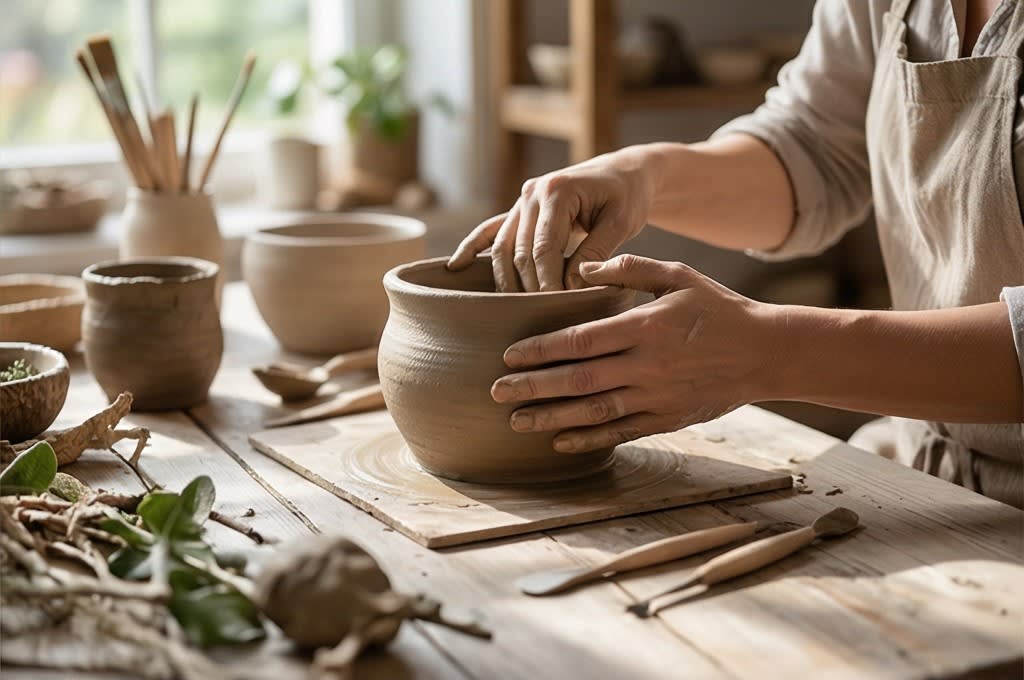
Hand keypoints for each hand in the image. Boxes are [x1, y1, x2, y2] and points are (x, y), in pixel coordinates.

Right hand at [446, 148, 654, 291]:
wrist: (623, 174)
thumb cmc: (627, 198)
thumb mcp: (621, 223)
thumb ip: (596, 253)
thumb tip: (571, 288)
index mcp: (556, 191)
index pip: (543, 247)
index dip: (548, 282)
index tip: (559, 306)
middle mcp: (531, 193)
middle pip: (520, 252)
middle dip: (530, 287)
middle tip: (543, 316)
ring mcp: (521, 202)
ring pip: (502, 248)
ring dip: (507, 281)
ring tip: (514, 311)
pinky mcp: (518, 211)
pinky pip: (489, 231)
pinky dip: (471, 248)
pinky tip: (454, 266)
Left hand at [489, 255, 777, 452]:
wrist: (766, 353)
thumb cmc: (718, 309)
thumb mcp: (679, 275)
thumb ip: (630, 268)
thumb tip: (581, 266)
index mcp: (645, 327)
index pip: (581, 340)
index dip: (541, 349)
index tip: (509, 354)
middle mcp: (647, 366)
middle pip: (578, 380)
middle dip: (533, 387)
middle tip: (496, 391)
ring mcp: (656, 397)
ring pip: (594, 412)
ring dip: (551, 418)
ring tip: (516, 421)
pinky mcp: (667, 419)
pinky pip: (620, 432)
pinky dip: (588, 438)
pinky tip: (559, 441)